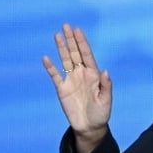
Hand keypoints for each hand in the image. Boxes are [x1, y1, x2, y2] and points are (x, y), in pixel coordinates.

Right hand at [42, 23, 111, 152]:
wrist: (89, 127)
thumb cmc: (101, 113)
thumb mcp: (106, 100)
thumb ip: (106, 85)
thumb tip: (105, 71)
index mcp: (93, 74)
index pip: (87, 54)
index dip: (82, 42)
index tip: (78, 30)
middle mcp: (81, 74)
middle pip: (75, 53)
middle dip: (71, 39)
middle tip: (66, 25)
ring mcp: (71, 80)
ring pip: (65, 60)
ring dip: (61, 48)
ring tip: (57, 35)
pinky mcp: (61, 89)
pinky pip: (55, 75)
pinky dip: (50, 67)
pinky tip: (46, 57)